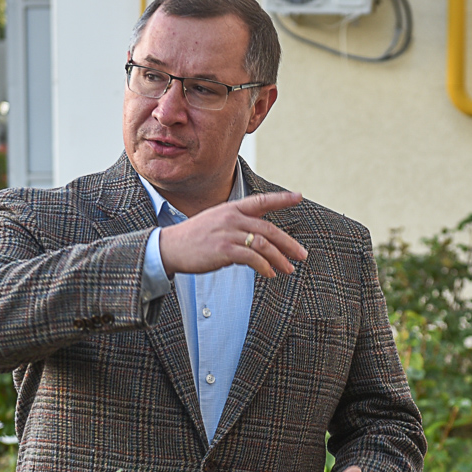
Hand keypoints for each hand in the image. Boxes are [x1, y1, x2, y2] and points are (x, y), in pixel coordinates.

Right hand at [159, 191, 308, 278]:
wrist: (170, 248)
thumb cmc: (195, 238)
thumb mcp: (217, 223)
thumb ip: (238, 226)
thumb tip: (260, 240)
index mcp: (231, 208)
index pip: (261, 201)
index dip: (281, 199)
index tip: (298, 196)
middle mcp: (232, 217)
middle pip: (269, 229)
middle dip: (288, 243)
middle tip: (302, 255)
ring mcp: (228, 233)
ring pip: (264, 244)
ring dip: (279, 259)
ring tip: (288, 269)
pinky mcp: (224, 250)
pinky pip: (252, 258)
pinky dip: (264, 267)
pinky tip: (270, 274)